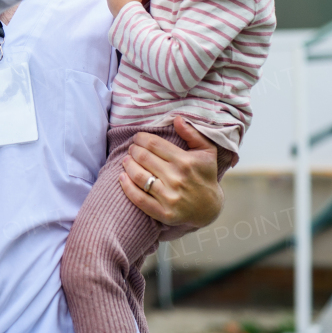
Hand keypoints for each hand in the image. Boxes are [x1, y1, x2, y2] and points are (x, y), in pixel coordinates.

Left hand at [118, 117, 223, 233]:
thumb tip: (176, 118)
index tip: (137, 138)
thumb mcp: (206, 151)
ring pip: (139, 176)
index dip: (141, 138)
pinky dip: (127, 187)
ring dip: (128, 165)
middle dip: (133, 150)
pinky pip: (139, 199)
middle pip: (143, 158)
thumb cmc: (205, 174)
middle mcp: (177, 179)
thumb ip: (192, 133)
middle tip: (132, 149)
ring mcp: (170, 197)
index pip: (153, 144)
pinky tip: (122, 177)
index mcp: (185, 161)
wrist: (209, 207)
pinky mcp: (164, 213)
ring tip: (126, 160)